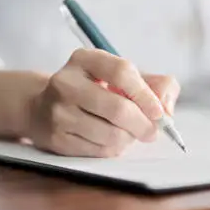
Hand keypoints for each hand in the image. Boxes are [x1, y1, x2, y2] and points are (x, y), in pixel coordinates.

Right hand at [26, 49, 179, 156]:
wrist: (41, 108)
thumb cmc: (94, 89)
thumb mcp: (121, 76)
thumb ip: (155, 84)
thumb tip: (167, 108)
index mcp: (84, 59)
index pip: (121, 72)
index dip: (145, 94)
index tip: (159, 111)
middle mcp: (66, 82)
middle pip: (118, 108)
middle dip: (143, 124)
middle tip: (152, 131)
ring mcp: (58, 112)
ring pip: (110, 134)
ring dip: (129, 138)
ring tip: (128, 133)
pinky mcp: (56, 138)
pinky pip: (99, 150)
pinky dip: (114, 149)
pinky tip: (111, 140)